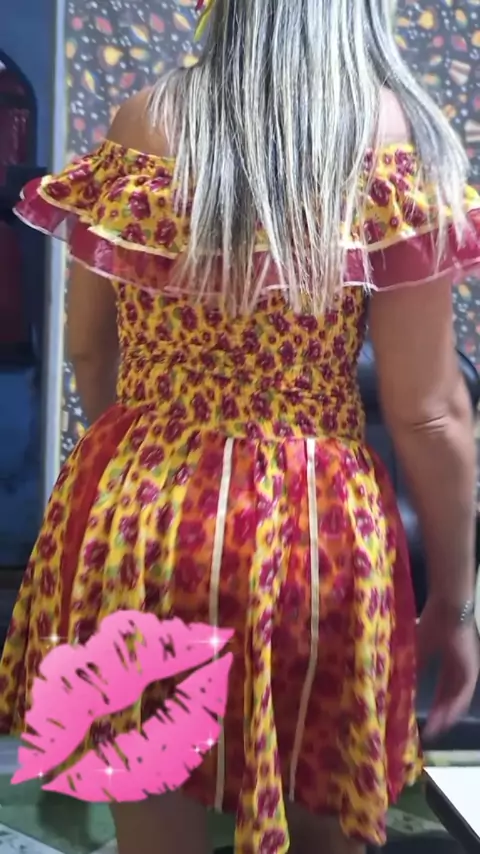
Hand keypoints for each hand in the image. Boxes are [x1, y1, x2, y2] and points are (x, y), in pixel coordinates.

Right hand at [416, 596, 479, 738]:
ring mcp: (467, 670)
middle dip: (440, 713)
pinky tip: (444, 718)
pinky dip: (453, 707)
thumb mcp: (418, 649)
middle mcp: (459, 667)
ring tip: (435, 729)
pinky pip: (462, 694)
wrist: (448, 610)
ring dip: (447, 714)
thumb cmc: (431, 623)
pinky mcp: (471, 671)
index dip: (434, 701)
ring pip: (457, 698)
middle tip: (429, 730)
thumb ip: (412, 665)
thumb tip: (398, 682)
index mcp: (448, 660)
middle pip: (450, 696)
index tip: (424, 716)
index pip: (442, 686)